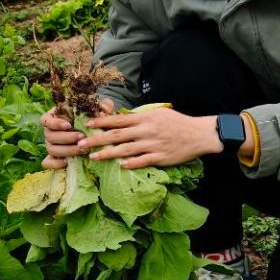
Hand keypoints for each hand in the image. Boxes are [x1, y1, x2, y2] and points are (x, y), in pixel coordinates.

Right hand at [39, 98, 114, 167]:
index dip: (54, 123)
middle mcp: (50, 132)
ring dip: (67, 150)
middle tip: (82, 137)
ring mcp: (51, 145)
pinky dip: (55, 163)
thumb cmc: (93, 120)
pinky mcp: (54, 158)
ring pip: (52, 149)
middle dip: (66, 137)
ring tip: (83, 149)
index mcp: (55, 118)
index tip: (68, 125)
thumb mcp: (99, 112)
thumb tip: (105, 107)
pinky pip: (49, 162)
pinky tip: (68, 162)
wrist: (95, 136)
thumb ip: (102, 106)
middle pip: (49, 136)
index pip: (46, 120)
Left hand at [80, 105, 220, 169]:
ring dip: (107, 154)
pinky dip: (131, 163)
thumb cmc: (178, 123)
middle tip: (80, 144)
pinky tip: (120, 165)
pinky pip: (142, 161)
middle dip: (96, 140)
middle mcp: (146, 131)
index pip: (118, 120)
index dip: (101, 122)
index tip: (87, 125)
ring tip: (93, 157)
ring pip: (125, 150)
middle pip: (116, 136)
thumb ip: (141, 117)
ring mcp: (153, 145)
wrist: (199, 134)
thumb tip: (122, 120)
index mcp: (145, 118)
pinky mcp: (161, 157)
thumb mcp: (159, 114)